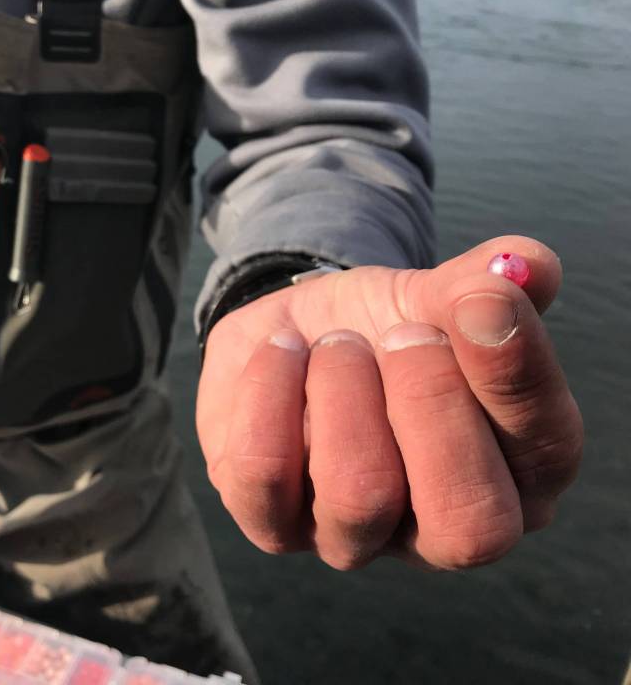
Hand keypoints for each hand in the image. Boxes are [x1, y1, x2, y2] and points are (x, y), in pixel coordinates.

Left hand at [197, 236, 582, 569]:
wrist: (294, 335)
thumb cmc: (382, 332)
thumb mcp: (435, 299)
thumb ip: (482, 286)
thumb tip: (525, 267)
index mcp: (518, 478)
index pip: (546, 453)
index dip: (515, 373)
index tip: (481, 297)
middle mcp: (442, 533)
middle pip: (467, 522)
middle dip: (429, 402)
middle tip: (399, 334)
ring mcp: (353, 541)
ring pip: (358, 497)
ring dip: (344, 391)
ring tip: (337, 343)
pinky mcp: (273, 526)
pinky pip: (262, 473)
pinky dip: (271, 390)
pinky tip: (283, 351)